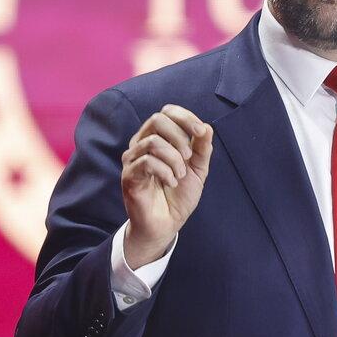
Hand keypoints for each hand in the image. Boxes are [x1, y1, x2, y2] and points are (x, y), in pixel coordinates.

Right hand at [120, 104, 212, 268]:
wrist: (167, 224)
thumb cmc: (179, 195)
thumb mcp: (197, 169)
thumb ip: (202, 149)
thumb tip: (207, 127)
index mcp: (158, 137)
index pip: (167, 112)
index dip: (186, 118)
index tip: (200, 133)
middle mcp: (142, 144)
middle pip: (157, 119)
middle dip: (179, 136)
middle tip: (188, 157)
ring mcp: (133, 159)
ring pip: (153, 141)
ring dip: (174, 159)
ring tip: (180, 176)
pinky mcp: (129, 176)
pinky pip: (146, 162)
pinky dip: (165, 171)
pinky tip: (171, 182)